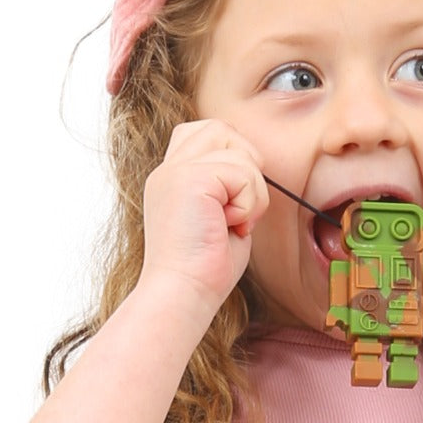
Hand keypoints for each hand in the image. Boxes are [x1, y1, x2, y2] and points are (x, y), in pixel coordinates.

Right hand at [139, 119, 268, 319]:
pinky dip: (248, 204)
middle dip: (246, 165)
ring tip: (234, 222)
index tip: (232, 203)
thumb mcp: (218, 217)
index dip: (231, 156)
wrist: (183, 293)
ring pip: (238, 150)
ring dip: (251, 191)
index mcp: (172, 177)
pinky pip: (243, 173)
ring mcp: (176, 171)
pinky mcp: (190, 179)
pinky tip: (230, 227)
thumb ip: (228, 188)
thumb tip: (254, 173)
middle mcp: (168, 169)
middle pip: (221, 129)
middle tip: (239, 208)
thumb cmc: (204, 269)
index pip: (202, 133)